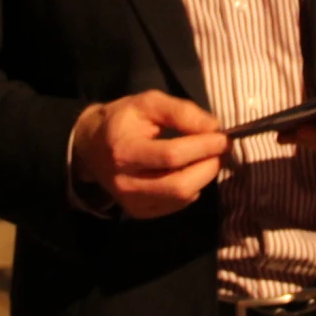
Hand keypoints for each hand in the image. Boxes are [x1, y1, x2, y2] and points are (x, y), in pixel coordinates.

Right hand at [70, 91, 227, 219]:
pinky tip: (189, 172)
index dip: (203, 147)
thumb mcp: (149, 103)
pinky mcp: (139, 212)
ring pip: (181, 198)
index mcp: (124, 150)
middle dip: (209, 166)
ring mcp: (132, 202)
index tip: (224, 137)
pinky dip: (192, 188)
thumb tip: (214, 128)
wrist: (91, 147)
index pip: (172, 155)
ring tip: (209, 158)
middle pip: (180, 185)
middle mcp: (125, 182)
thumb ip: (182, 112)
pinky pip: (177, 205)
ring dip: (204, 177)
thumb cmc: (123, 120)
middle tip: (222, 150)